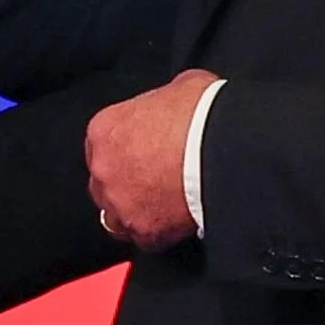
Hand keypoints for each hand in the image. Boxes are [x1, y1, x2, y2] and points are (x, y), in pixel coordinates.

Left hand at [87, 69, 218, 251]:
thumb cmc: (201, 111)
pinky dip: (159, 232)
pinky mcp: (144, 232)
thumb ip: (162, 101)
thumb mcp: (179, 86)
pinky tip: (179, 221)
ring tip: (164, 205)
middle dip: (126, 182)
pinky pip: (146, 238)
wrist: (223, 147)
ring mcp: (120, 204)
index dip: (125, 150)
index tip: (145, 153)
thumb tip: (173, 105)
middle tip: (157, 178)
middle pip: (105, 183)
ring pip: (116, 217)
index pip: (102, 146)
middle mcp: (102, 169)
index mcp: (104, 130)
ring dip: (134, 211)